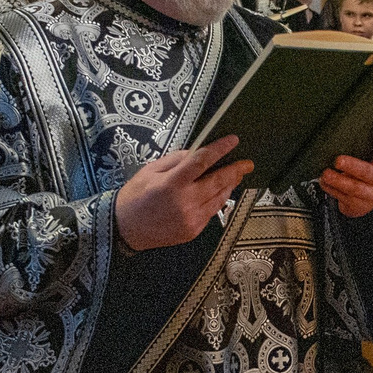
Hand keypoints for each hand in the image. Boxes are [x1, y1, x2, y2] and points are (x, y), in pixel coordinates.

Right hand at [117, 134, 251, 251]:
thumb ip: (175, 160)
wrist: (124, 229)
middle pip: (218, 182)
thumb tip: (196, 153)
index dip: (220, 149)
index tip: (232, 141)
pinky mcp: (193, 231)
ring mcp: (191, 219)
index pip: (202, 161)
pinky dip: (218, 200)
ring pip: (219, 198)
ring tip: (235, 175)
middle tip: (247, 164)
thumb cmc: (135, 197)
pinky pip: (211, 212)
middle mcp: (185, 202)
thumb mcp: (150, 170)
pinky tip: (219, 192)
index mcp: (172, 184)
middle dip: (235, 171)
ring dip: (229, 185)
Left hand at [319, 128, 372, 218]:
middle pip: (368, 173)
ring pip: (354, 189)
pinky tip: (324, 183)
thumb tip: (352, 127)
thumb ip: (366, 145)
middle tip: (338, 160)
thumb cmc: (365, 172)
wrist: (364, 201)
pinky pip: (343, 198)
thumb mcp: (369, 158)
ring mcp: (370, 195)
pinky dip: (331, 190)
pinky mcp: (358, 206)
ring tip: (325, 174)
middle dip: (353, 166)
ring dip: (337, 181)